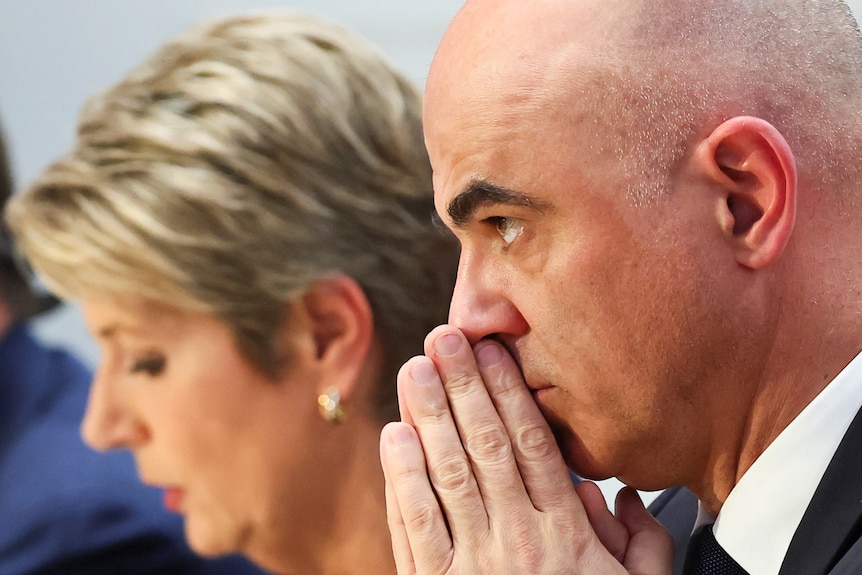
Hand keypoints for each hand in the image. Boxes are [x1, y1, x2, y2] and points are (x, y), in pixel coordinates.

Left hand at [379, 325, 670, 573]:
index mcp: (566, 536)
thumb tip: (621, 494)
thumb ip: (642, 543)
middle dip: (463, 387)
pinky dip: (401, 481)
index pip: (534, 446)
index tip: (493, 351)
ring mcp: (473, 565)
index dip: (510, 393)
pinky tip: (393, 438)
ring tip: (414, 370)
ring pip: (447, 475)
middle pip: (487, 447)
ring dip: (428, 417)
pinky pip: (415, 528)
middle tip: (443, 338)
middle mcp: (518, 540)